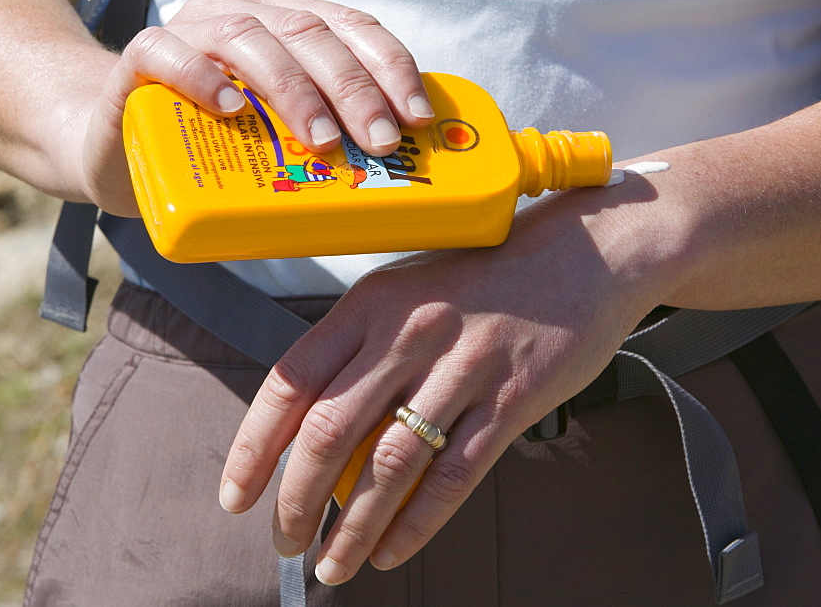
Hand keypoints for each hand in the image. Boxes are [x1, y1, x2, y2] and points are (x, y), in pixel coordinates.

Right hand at [70, 0, 433, 215]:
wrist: (118, 144)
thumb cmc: (215, 144)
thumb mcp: (279, 137)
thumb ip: (327, 134)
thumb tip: (402, 178)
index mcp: (286, 22)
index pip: (350, 26)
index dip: (390, 67)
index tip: (416, 116)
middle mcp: (242, 13)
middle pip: (308, 33)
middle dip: (352, 88)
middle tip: (378, 142)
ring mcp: (190, 31)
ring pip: (247, 38)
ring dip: (291, 89)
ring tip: (319, 139)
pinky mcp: (140, 58)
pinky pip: (167, 53)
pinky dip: (202, 77)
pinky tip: (230, 108)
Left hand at [218, 175, 666, 583]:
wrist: (583, 255)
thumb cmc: (487, 276)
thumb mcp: (409, 290)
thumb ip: (363, 349)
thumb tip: (317, 432)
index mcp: (372, 303)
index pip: (290, 381)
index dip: (254, 446)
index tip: (236, 495)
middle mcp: (409, 332)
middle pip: (331, 432)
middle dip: (295, 501)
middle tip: (284, 541)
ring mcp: (463, 365)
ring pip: (389, 465)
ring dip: (352, 527)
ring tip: (334, 565)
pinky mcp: (512, 397)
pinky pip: (454, 475)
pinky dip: (416, 524)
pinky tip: (392, 551)